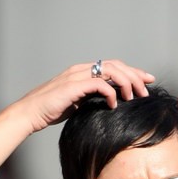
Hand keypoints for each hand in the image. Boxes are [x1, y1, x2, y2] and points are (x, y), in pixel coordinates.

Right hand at [19, 60, 155, 134]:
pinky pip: (99, 84)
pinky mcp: (73, 86)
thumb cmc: (51, 111)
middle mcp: (82, 69)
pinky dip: (111, 93)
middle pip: (116, 65)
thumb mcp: (77, 104)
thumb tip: (109, 105)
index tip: (147, 81)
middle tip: (147, 91)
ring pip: (110, 70)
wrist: (30, 113)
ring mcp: (77, 75)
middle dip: (135, 76)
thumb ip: (92, 99)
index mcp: (84, 72)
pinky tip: (115, 105)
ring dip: (127, 83)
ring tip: (134, 98)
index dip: (133, 72)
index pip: (113, 66)